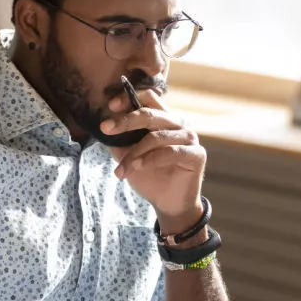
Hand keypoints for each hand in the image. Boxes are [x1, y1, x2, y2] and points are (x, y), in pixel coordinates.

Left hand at [102, 88, 204, 230]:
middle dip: (126, 121)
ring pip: (156, 136)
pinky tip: (136, 168)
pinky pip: (170, 152)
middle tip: (106, 128)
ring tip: (121, 169)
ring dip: (134, 153)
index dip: (130, 97)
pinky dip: (149, 160)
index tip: (111, 106)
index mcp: (164, 119)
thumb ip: (120, 140)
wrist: (167, 203)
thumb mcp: (129, 155)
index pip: (149, 98)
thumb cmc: (149, 176)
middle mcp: (178, 123)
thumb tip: (104, 126)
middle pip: (150, 114)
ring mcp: (189, 138)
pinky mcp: (196, 154)